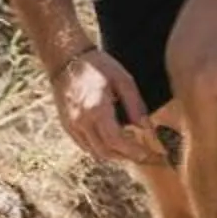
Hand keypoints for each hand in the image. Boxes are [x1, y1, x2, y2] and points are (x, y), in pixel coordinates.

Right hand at [51, 47, 159, 165]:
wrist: (67, 59)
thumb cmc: (99, 66)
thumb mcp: (124, 80)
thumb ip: (135, 105)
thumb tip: (146, 128)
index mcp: (97, 109)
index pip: (116, 141)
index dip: (134, 151)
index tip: (149, 155)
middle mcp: (82, 121)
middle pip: (105, 152)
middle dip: (126, 157)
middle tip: (144, 156)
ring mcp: (72, 125)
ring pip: (94, 152)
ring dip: (113, 156)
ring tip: (131, 151)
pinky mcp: (67, 125)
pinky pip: (84, 146)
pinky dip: (100, 149)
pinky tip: (113, 144)